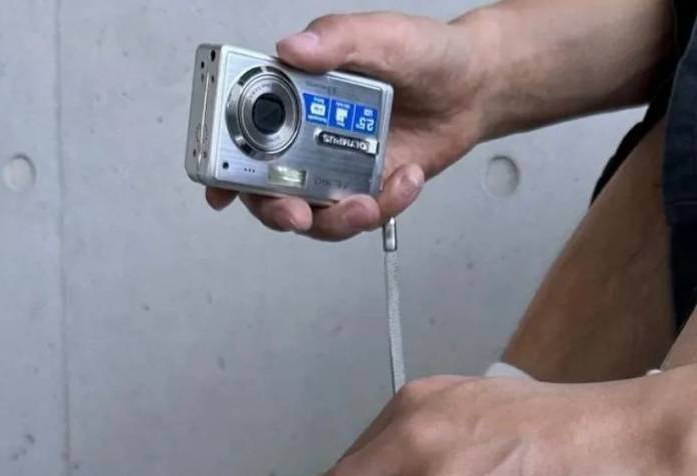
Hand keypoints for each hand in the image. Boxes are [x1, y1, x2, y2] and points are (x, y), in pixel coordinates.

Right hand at [206, 11, 497, 240]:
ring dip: (337, 219)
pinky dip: (384, 207)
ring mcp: (337, 167)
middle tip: (297, 212)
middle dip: (277, 210)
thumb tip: (293, 47)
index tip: (221, 189)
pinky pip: (362, 216)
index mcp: (295, 94)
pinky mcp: (368, 189)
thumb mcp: (382, 36)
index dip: (224, 165)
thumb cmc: (426, 53)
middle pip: (270, 189)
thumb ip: (337, 39)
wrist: (474, 86)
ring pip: (316, 215)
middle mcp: (309, 136)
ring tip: (368, 202)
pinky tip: (406, 180)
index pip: (245, 131)